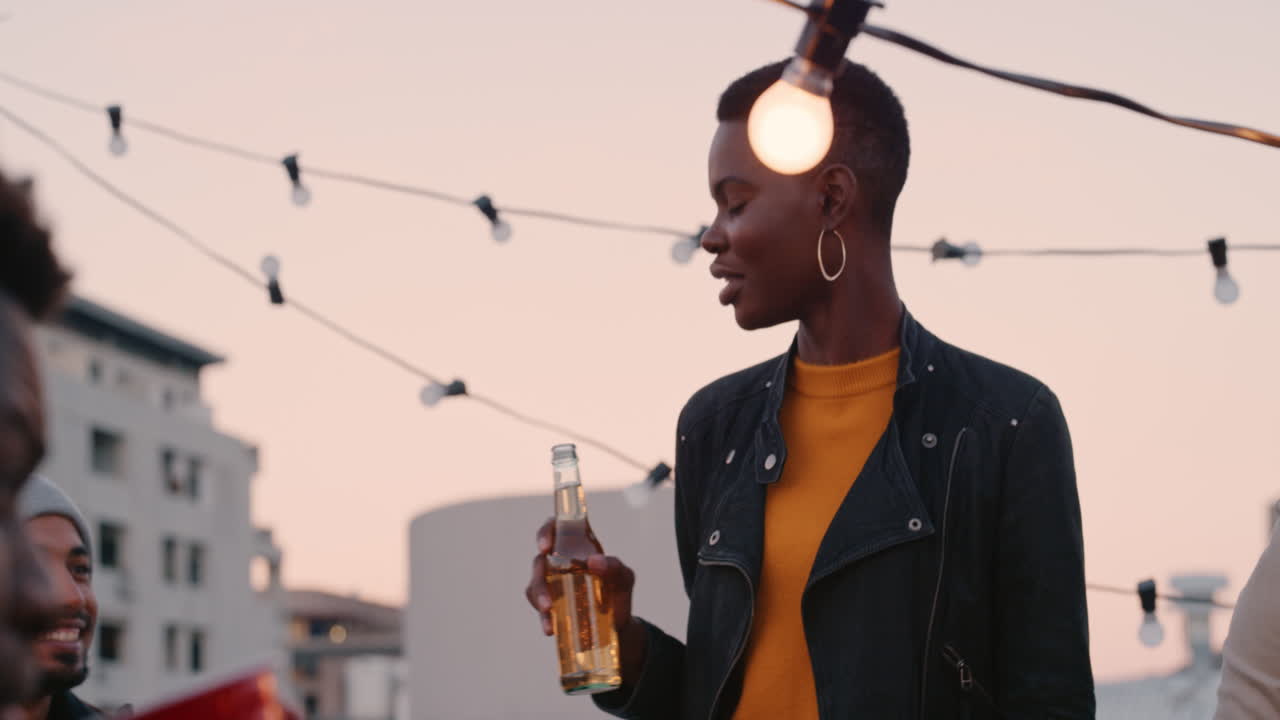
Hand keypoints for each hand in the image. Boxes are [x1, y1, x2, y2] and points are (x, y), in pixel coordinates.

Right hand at [525, 518, 647, 682]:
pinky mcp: (551, 605)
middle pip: (540, 561)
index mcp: (577, 547)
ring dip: (538, 596)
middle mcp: (560, 563)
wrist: (618, 625)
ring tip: (548, 610)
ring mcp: (553, 584)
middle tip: (547, 589)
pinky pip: (540, 607)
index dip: (546, 532)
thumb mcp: (624, 578)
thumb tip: (594, 561)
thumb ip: (614, 566)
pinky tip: (550, 627)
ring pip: (535, 584)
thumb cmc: (618, 592)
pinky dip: (543, 617)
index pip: (556, 529)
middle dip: (539, 575)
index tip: (545, 546)